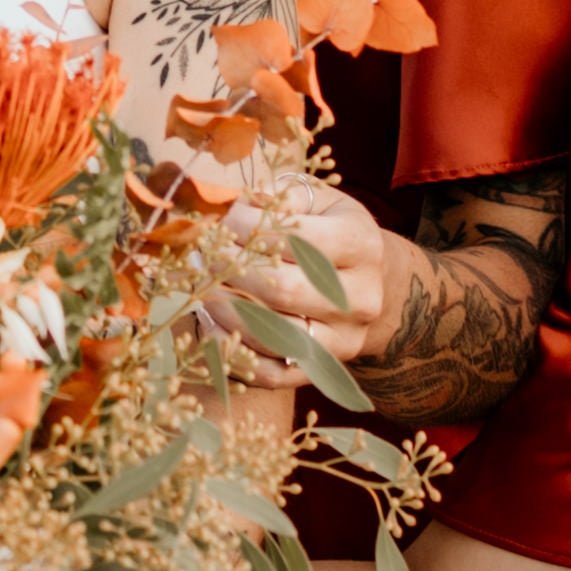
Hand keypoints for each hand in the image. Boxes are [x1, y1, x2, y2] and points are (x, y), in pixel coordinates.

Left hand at [217, 184, 416, 372]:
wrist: (369, 282)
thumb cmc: (329, 231)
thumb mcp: (316, 201)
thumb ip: (280, 196)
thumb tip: (232, 202)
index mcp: (361, 244)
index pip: (295, 238)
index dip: (247, 229)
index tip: (218, 220)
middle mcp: (362, 296)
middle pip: (283, 290)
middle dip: (232, 272)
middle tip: (202, 256)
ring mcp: (346, 339)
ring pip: (276, 334)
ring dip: (227, 312)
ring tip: (202, 289)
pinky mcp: (325, 368)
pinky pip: (273, 373)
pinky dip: (235, 354)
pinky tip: (212, 327)